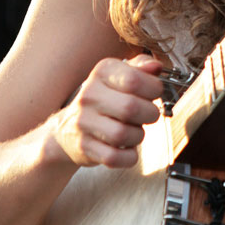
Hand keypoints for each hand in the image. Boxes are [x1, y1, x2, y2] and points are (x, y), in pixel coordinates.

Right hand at [48, 54, 163, 168]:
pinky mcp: (84, 146)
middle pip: (131, 108)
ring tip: (133, 131)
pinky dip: (128, 156)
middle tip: (147, 115)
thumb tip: (156, 67)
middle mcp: (89, 95)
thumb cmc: (104, 101)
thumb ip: (141, 67)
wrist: (68, 129)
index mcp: (102, 73)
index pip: (134, 79)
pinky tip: (126, 148)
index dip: (154, 89)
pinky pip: (115, 157)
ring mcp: (84, 122)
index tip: (153, 93)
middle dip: (149, 114)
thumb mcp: (120, 76)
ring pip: (124, 134)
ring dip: (138, 136)